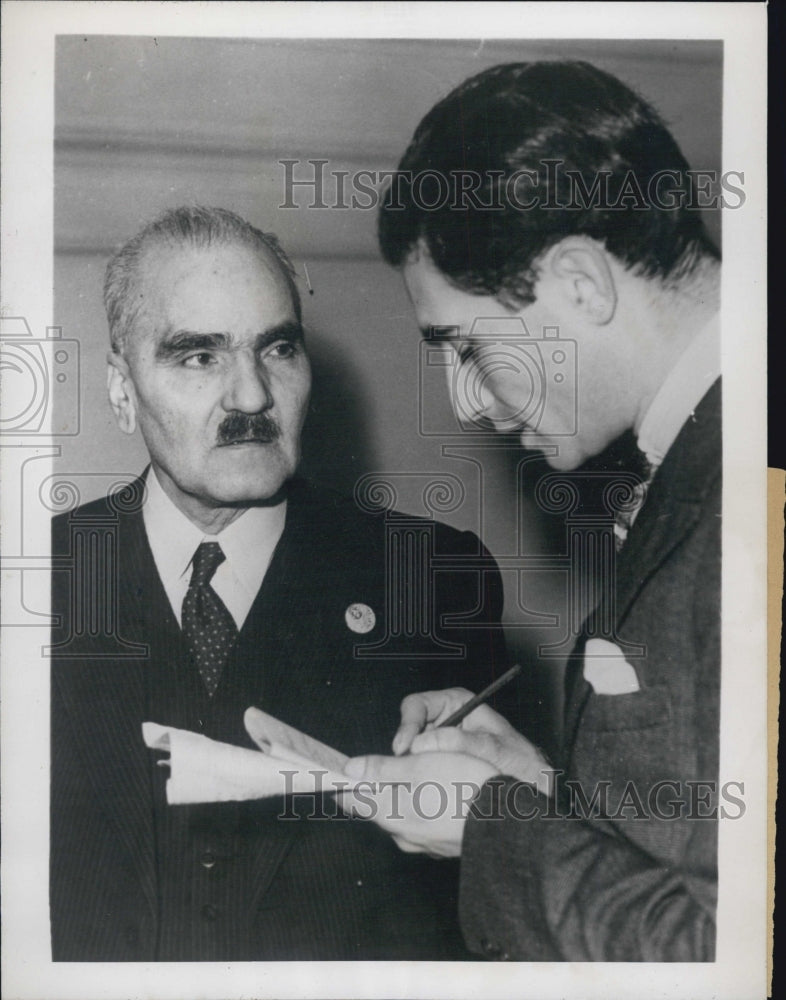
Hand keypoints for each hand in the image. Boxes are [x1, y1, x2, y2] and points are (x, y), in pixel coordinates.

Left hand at [341, 751, 496, 856]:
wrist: (508, 819)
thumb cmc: (463, 786)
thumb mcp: (418, 765)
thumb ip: (381, 768)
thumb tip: (351, 768)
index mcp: (390, 814)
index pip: (352, 800)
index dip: (344, 781)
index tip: (338, 768)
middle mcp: (403, 834)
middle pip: (378, 805)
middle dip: (379, 784)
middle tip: (386, 761)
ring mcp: (424, 842)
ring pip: (403, 812)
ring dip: (404, 793)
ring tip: (419, 771)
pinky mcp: (444, 843)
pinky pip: (425, 821)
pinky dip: (425, 804)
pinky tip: (440, 790)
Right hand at [392, 688, 554, 797]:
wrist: (533, 786)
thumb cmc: (520, 761)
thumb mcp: (496, 748)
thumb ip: (464, 743)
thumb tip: (423, 743)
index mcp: (457, 703)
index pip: (417, 705)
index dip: (407, 724)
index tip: (405, 747)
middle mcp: (444, 721)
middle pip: (408, 730)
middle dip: (406, 750)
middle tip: (406, 770)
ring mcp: (439, 745)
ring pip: (411, 754)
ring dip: (413, 767)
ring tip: (423, 783)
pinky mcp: (437, 767)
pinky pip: (419, 770)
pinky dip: (420, 780)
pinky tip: (429, 791)